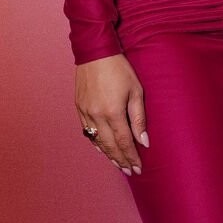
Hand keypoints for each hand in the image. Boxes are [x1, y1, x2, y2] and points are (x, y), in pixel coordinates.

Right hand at [75, 55, 147, 173]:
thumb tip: (144, 141)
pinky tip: (102, 148)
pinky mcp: (79, 107)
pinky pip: (87, 131)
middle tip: (129, 171)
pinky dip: (96, 142)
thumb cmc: (119, 69)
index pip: (123, 142)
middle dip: (120, 160)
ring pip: (97, 141)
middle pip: (109, 146)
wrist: (95, 52)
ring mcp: (85, 112)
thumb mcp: (136, 91)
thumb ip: (139, 118)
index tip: (138, 168)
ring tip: (118, 164)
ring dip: (108, 155)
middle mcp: (96, 116)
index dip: (131, 157)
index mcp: (112, 112)